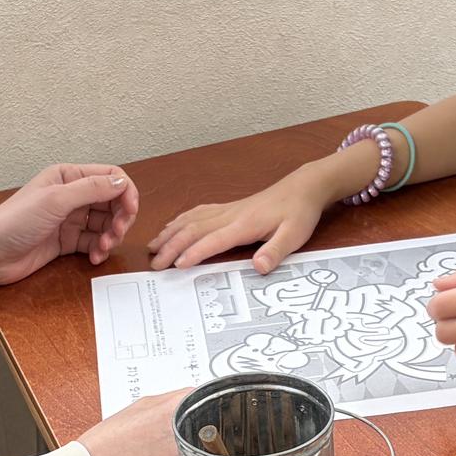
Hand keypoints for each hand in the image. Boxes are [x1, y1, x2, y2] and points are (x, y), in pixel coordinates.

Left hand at [0, 164, 140, 285]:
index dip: (125, 192)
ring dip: (110, 236)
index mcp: (68, 176)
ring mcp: (70, 219)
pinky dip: (99, 250)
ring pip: (105, 224)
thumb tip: (122, 182)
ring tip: (102, 248)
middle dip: (120, 218)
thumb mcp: (56, 200)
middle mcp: (72, 195)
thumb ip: (91, 189)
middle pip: (112, 202)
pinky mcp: (67, 241)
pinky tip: (94, 257)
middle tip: (116, 234)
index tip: (130, 211)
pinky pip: (94, 242)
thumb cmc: (15, 221)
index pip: (110, 177)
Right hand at [148, 168, 333, 273]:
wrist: (303, 188)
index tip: (176, 266)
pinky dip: (181, 220)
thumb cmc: (298, 213)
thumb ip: (275, 252)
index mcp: (243, 224)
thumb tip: (258, 267)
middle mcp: (230, 215)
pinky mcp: (228, 208)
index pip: (212, 241)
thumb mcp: (294, 236)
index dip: (193, 253)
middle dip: (171, 246)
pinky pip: (198, 213)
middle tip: (154, 263)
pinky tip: (172, 225)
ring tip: (152, 246)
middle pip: (193, 230)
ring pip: (191, 220)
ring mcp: (227, 210)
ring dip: (170, 233)